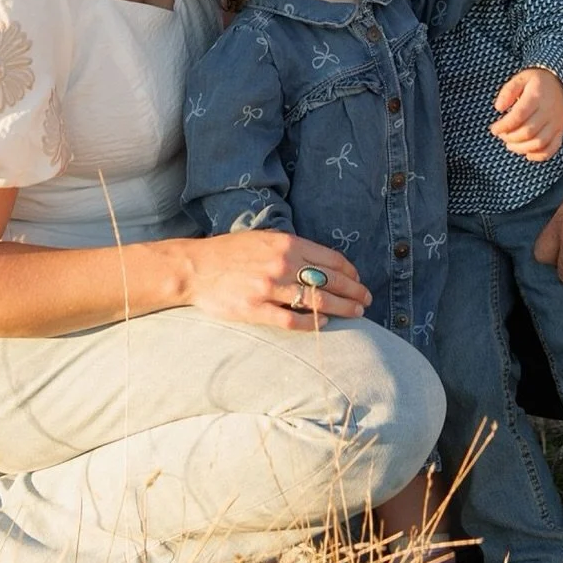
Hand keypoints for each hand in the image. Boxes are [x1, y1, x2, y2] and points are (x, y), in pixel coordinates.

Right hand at [177, 231, 370, 331]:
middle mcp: (282, 264)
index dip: (350, 271)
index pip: (331, 259)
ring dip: (342, 308)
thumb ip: (291, 247)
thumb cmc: (230, 252)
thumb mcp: (264, 238)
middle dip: (354, 291)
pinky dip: (313, 324)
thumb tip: (320, 260)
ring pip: (317, 301)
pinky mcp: (256, 310)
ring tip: (357, 313)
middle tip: (366, 300)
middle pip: (330, 280)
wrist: (196, 267)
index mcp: (286, 243)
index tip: (358, 280)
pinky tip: (325, 324)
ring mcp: (269, 288)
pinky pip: (292, 321)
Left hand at [490, 67, 562, 160]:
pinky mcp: (561, 131)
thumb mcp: (521, 78)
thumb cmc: (537, 82)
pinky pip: (552, 148)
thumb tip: (498, 108)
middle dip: (510, 137)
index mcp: (537, 96)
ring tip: (510, 144)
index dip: (504, 126)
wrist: (562, 83)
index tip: (494, 129)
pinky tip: (527, 154)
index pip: (519, 116)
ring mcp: (557, 122)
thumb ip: (508, 91)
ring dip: (521, 148)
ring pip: (539, 143)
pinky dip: (539, 156)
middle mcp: (549, 111)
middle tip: (502, 135)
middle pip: (528, 132)